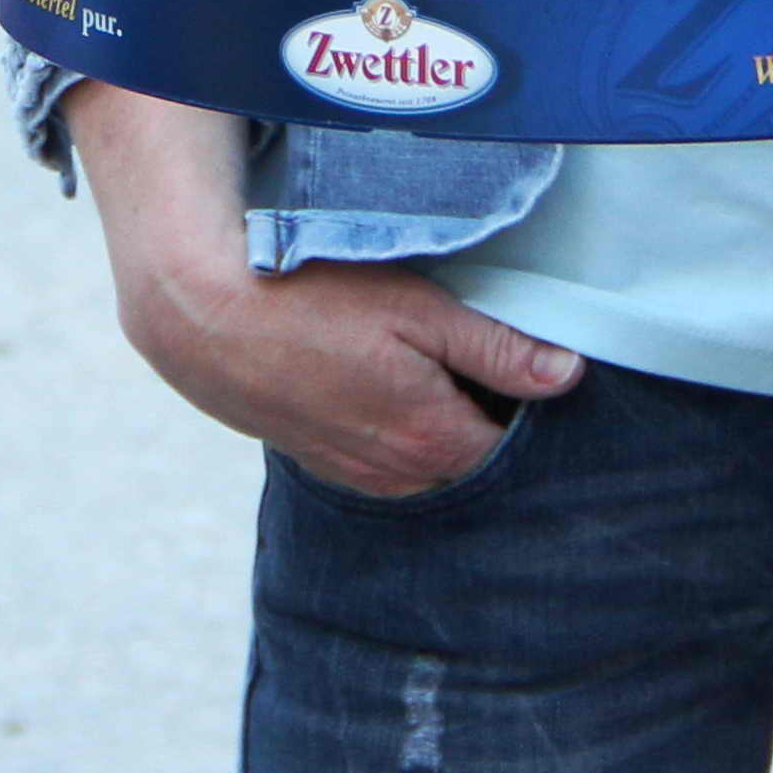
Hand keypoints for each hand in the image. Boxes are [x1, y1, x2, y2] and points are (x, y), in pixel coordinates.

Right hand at [111, 240, 580, 501]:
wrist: (205, 318)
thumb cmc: (313, 299)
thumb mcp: (418, 309)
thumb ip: (497, 350)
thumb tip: (567, 375)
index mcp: (434, 439)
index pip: (512, 443)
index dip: (522, 400)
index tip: (513, 355)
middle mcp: (398, 474)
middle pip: (469, 457)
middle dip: (480, 417)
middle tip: (468, 355)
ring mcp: (355, 473)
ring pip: (423, 461)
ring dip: (433, 425)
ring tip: (417, 363)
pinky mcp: (321, 461)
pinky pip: (380, 459)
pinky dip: (392, 429)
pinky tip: (374, 379)